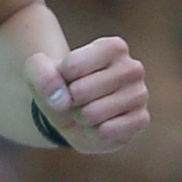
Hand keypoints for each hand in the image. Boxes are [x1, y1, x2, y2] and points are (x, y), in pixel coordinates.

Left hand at [28, 36, 148, 151]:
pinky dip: (94, 133)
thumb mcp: (39, 73)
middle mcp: (132, 67)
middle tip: (78, 100)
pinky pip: (107, 132)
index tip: (68, 78)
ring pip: (93, 113)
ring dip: (81, 118)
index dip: (60, 78)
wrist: (75, 116)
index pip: (72, 66)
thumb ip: (41, 74)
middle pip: (81, 91)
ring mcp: (140, 94)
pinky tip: (98, 126)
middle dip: (70, 101)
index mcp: (113, 47)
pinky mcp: (141, 120)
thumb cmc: (61, 87)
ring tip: (87, 112)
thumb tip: (62, 99)